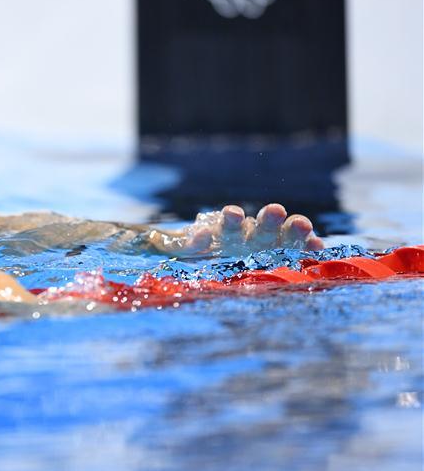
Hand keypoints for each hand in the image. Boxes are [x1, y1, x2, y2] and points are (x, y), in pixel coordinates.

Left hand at [147, 203, 324, 256]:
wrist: (220, 260)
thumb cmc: (198, 253)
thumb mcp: (178, 250)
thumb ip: (166, 244)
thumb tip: (151, 238)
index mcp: (224, 232)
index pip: (228, 223)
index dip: (231, 219)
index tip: (233, 214)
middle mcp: (248, 236)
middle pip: (258, 226)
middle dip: (266, 219)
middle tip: (275, 210)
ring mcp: (267, 245)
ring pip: (281, 235)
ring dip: (292, 230)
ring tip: (305, 225)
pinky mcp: (281, 257)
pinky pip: (295, 252)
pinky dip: (306, 250)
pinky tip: (319, 249)